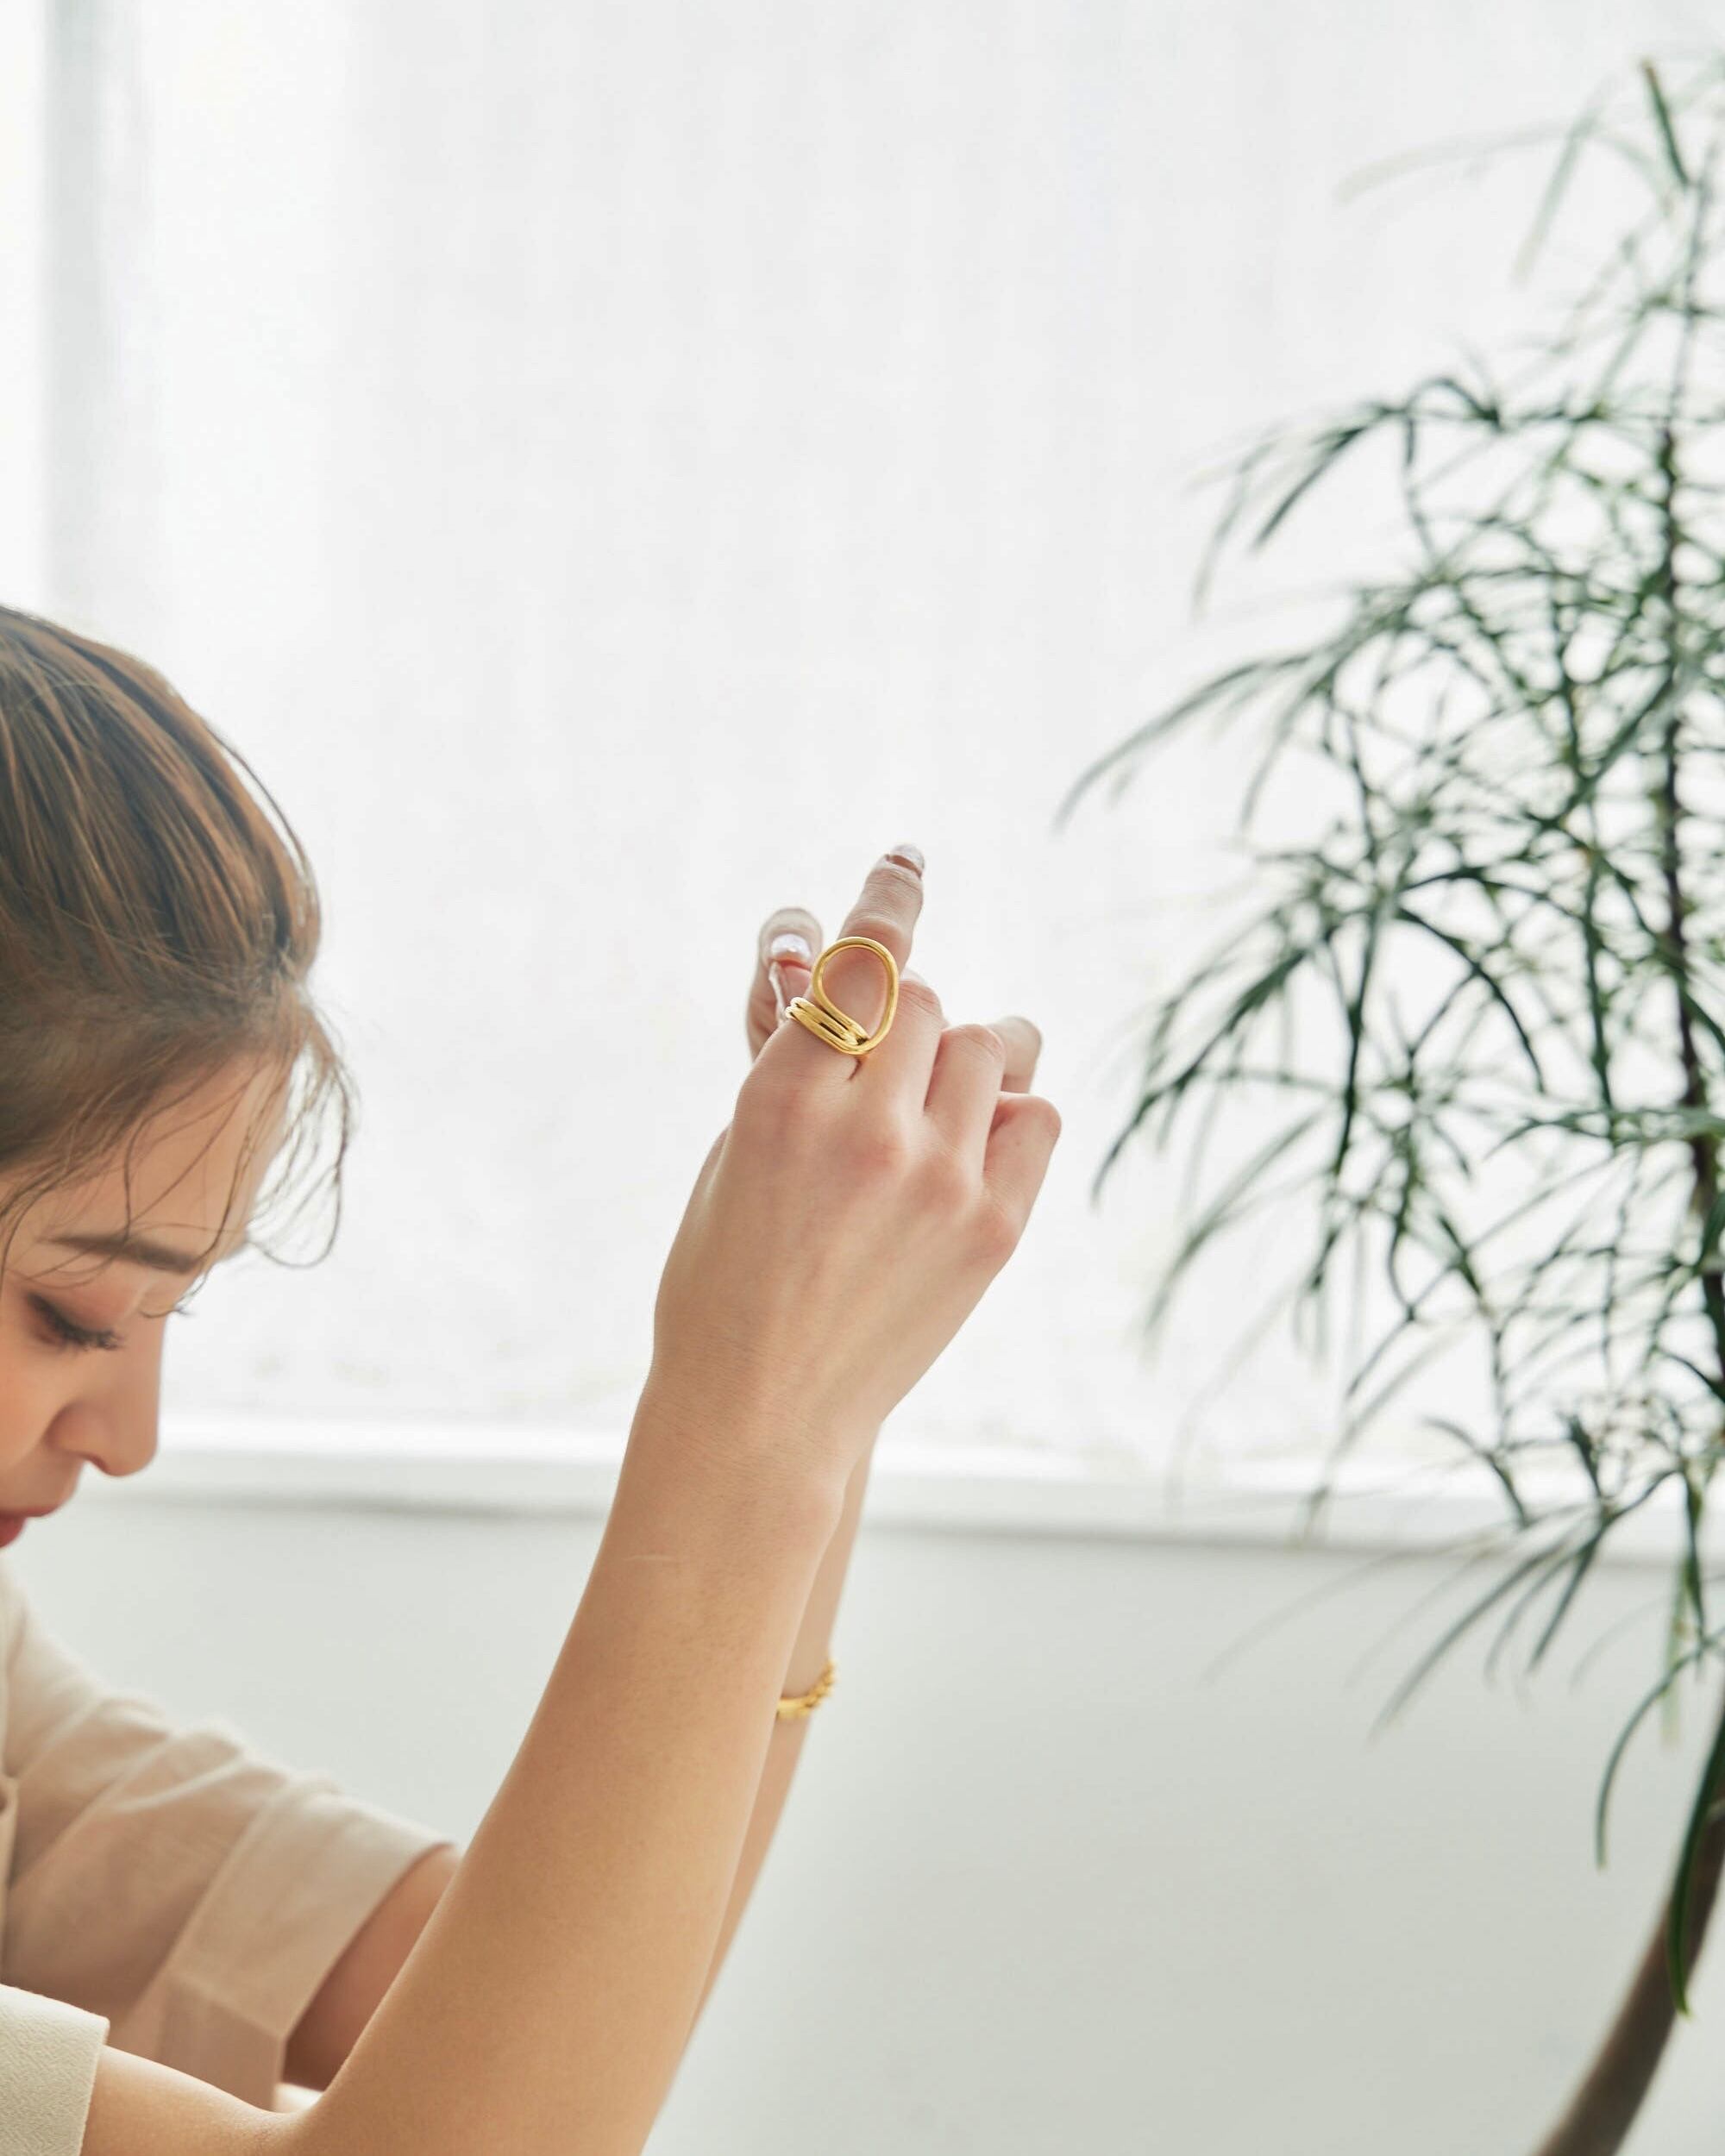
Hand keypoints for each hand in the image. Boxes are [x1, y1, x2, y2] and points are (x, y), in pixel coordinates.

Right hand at [644, 845, 1059, 1506]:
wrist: (763, 1413)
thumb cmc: (723, 1278)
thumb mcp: (728, 1152)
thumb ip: (785, 1060)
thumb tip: (819, 962)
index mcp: (778, 1099)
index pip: (859, 963)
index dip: (886, 903)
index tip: (907, 861)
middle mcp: (866, 1128)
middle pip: (924, 1002)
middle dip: (902, 1021)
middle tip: (882, 1071)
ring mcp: (939, 1178)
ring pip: (985, 1046)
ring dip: (958, 1060)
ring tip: (931, 1107)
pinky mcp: (993, 1227)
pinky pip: (1036, 1116)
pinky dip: (1009, 1113)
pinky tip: (972, 1144)